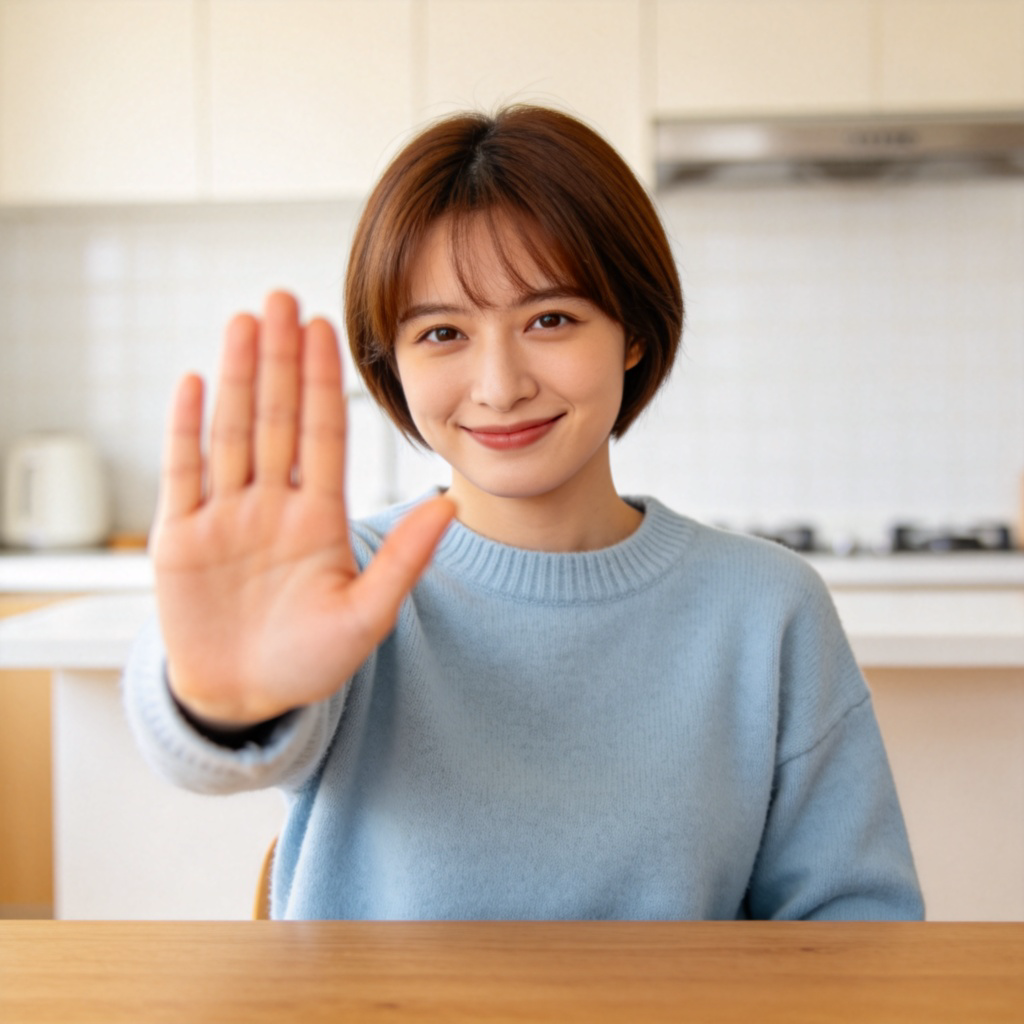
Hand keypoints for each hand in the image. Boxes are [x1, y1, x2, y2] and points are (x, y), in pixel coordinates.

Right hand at [150, 291, 454, 727]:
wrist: (244, 698)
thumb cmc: (308, 662)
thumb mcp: (365, 616)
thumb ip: (405, 560)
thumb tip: (451, 504)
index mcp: (318, 519)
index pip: (323, 435)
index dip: (323, 382)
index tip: (326, 328)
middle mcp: (271, 506)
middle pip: (276, 418)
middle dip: (279, 359)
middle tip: (283, 296)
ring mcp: (224, 517)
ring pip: (231, 432)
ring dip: (235, 376)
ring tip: (244, 321)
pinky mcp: (179, 538)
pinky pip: (182, 473)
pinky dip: (184, 428)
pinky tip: (192, 382)